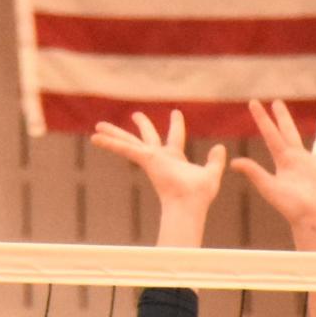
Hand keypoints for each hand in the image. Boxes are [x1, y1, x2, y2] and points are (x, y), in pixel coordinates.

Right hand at [92, 110, 226, 212]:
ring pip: (129, 142)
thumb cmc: (199, 195)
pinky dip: (110, 143)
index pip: (175, 138)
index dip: (176, 125)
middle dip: (143, 125)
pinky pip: (124, 148)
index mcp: (176, 159)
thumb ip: (216, 160)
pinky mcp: (145, 159)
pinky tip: (95, 137)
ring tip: (99, 125)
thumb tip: (220, 147)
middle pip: (148, 137)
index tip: (176, 113)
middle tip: (136, 114)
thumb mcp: (211, 173)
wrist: (188, 203)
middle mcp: (160, 158)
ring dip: (114, 133)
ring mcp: (151, 158)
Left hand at [231, 102, 315, 243]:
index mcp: (284, 161)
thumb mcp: (271, 189)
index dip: (262, 119)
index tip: (253, 103)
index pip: (271, 135)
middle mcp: (300, 160)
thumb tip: (234, 162)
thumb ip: (255, 174)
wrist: (313, 222)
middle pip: (290, 133)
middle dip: (283, 118)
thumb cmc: (291, 208)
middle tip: (277, 102)